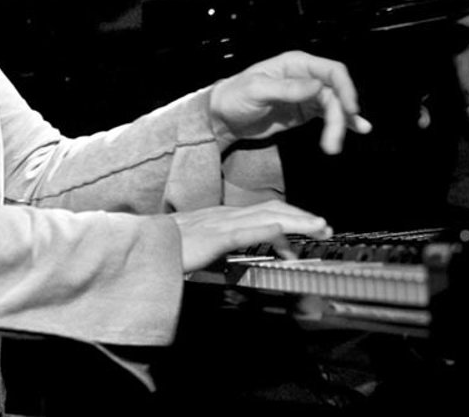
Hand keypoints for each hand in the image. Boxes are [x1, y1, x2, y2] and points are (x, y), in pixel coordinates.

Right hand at [173, 200, 332, 272]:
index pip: (266, 211)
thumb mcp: (204, 248)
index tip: (312, 225)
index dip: (293, 216)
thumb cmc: (169, 248)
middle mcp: (227, 215)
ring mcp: (221, 224)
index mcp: (225, 217)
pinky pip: (244, 231)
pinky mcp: (213, 238)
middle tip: (325, 226)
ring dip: (296, 221)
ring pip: (267, 217)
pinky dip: (266, 229)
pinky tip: (283, 230)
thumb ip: (224, 249)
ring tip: (317, 227)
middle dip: (302, 217)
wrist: (144, 245)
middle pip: (273, 209)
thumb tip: (242, 258)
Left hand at [209, 50, 372, 154]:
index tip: (350, 110)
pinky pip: (328, 115)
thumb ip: (287, 88)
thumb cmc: (235, 96)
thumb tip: (317, 87)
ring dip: (340, 125)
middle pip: (335, 94)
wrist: (223, 117)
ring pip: (334, 107)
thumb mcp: (257, 90)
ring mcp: (307, 95)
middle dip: (339, 117)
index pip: (332, 71)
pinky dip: (341, 124)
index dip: (345, 89)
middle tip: (332, 143)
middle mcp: (306, 76)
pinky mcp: (305, 111)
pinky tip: (355, 130)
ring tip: (334, 146)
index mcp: (296, 64)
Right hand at [453, 41, 468, 140]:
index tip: (468, 101)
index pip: (460, 61)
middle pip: (450, 87)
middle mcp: (464, 69)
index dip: (461, 80)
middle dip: (465, 112)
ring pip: (450, 106)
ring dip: (465, 125)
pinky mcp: (458, 105)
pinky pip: (454, 119)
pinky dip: (465, 131)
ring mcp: (459, 87)